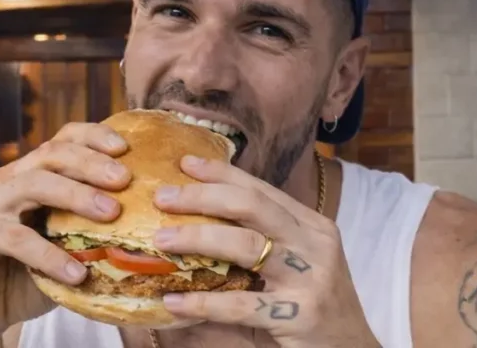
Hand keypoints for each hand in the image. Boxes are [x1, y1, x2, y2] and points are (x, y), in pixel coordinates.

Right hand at [0, 123, 132, 345]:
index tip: (126, 148)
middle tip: (124, 179)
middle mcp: (9, 179)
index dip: (94, 136)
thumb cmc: (26, 276)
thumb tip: (151, 231)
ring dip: (76, 195)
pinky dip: (49, 254)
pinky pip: (16, 238)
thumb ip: (95, 234)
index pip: (64, 139)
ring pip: (34, 184)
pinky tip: (76, 274)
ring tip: (111, 214)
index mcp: (32, 173)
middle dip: (91, 162)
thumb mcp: (66, 249)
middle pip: (52, 154)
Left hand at [150, 156, 378, 347]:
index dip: (221, 173)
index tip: (185, 163)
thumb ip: (260, 246)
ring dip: (197, 238)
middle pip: (251, 205)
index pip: (261, 189)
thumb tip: (196, 227)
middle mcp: (314, 244)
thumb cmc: (315, 307)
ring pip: (245, 244)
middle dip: (202, 196)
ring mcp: (311, 277)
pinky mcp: (300, 314)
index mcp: (312, 226)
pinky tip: (173, 301)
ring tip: (161, 239)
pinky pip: (242, 304)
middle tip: (163, 197)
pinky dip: (203, 302)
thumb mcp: (295, 267)